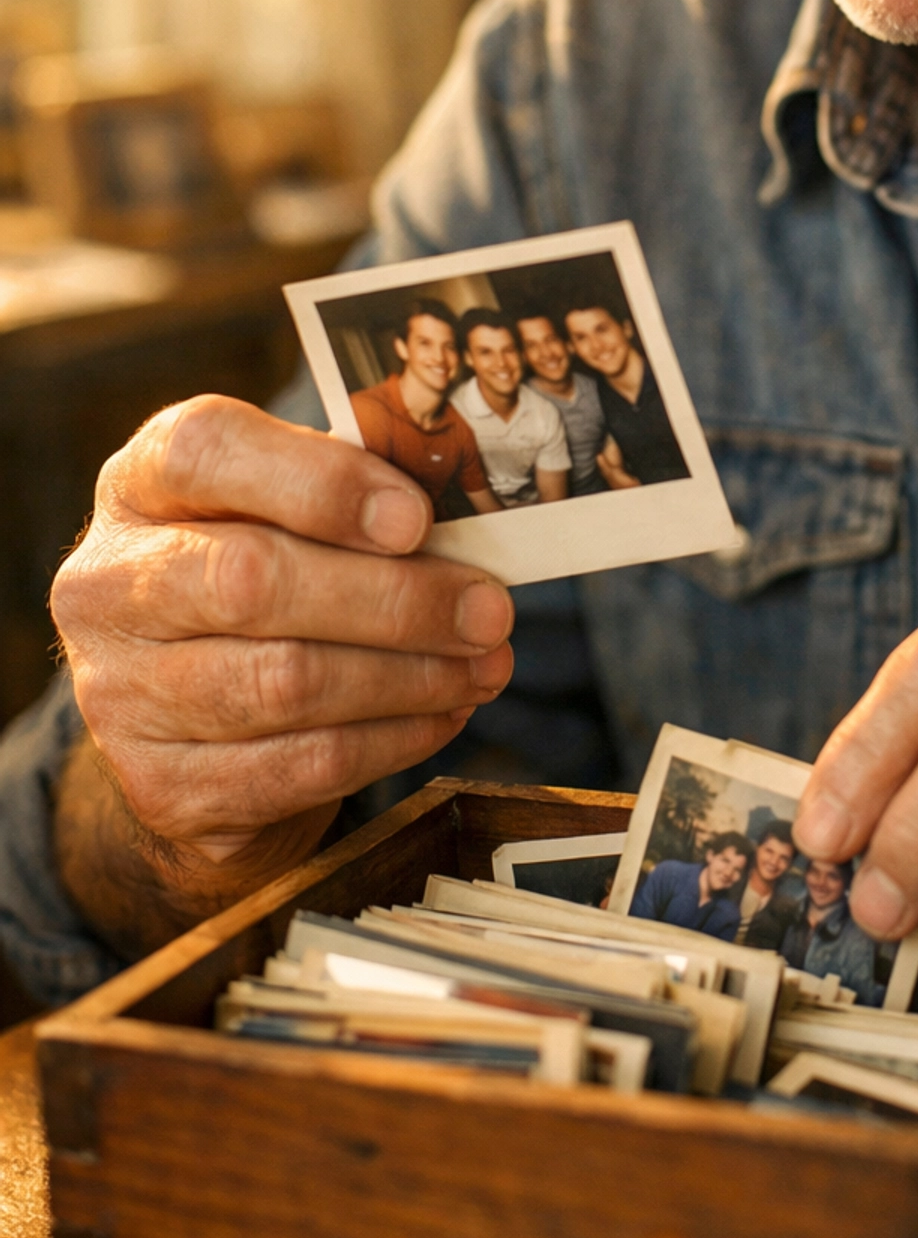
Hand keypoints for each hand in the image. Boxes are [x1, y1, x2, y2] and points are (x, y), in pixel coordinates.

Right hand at [51, 396, 513, 943]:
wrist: (192, 713)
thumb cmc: (265, 571)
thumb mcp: (288, 506)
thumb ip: (355, 493)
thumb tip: (464, 527)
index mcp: (141, 482)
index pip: (206, 451)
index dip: (319, 483)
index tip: (416, 518)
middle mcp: (108, 584)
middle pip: (251, 582)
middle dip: (395, 599)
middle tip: (489, 610)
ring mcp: (122, 694)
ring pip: (284, 684)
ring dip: (409, 677)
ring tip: (485, 664)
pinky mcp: (162, 785)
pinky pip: (299, 766)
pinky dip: (391, 740)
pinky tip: (442, 713)